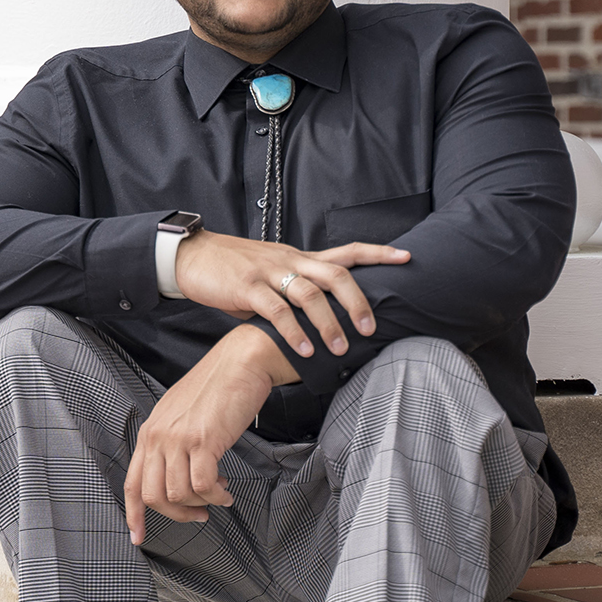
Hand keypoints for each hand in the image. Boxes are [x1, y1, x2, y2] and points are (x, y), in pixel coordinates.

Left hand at [123, 326, 296, 544]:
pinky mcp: (203, 441)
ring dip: (201, 504)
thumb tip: (177, 478)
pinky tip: (226, 491)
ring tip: (219, 495)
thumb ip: (171, 443)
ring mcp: (178, 439)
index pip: (132, 483)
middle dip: (177, 515)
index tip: (138, 537)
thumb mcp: (181, 415)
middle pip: (153, 496)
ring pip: (177, 495)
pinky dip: (216, 496)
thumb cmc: (216, 388)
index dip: (134, 514)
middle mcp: (158, 437)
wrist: (240, 363)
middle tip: (198, 515)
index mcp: (149, 432)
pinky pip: (203, 486)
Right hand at [173, 232, 409, 357]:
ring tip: (339, 349)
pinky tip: (303, 350)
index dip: (378, 253)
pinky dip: (293, 332)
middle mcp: (290, 261)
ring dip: (328, 323)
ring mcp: (269, 272)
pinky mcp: (247, 287)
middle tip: (370, 329)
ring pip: (309, 293)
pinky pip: (276, 310)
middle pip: (335, 274)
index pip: (347, 251)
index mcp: (300, 258)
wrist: (194, 255)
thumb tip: (320, 319)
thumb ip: (295, 293)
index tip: (406, 257)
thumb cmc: (235, 270)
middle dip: (357, 301)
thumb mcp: (272, 275)